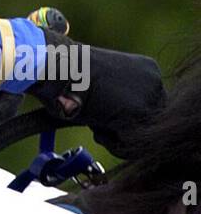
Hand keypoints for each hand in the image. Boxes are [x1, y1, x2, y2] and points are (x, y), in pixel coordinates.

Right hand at [29, 29, 165, 157]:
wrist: (59, 68)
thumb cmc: (71, 75)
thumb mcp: (105, 84)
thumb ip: (122, 99)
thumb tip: (124, 125)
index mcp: (148, 70)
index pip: (149, 107)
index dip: (125, 117)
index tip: (103, 111)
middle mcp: (155, 81)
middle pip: (150, 122)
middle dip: (125, 128)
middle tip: (100, 119)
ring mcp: (150, 97)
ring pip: (142, 136)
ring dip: (117, 137)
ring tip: (97, 122)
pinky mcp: (140, 114)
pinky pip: (131, 145)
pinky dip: (111, 144)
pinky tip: (96, 126)